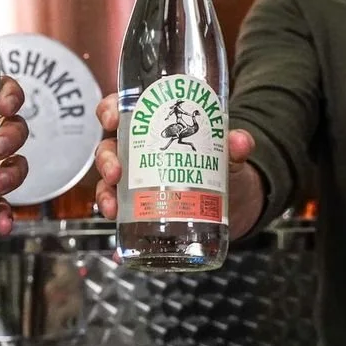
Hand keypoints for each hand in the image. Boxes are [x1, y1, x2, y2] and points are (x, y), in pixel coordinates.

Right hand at [90, 93, 255, 220]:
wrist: (232, 199)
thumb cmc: (220, 164)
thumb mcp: (227, 153)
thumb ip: (235, 146)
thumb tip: (239, 142)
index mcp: (152, 127)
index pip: (123, 110)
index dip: (110, 111)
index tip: (113, 119)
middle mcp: (138, 151)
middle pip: (109, 147)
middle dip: (106, 159)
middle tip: (115, 172)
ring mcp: (137, 179)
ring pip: (109, 181)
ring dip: (105, 192)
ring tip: (113, 206)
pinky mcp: (140, 206)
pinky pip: (121, 211)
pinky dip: (116, 222)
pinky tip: (117, 235)